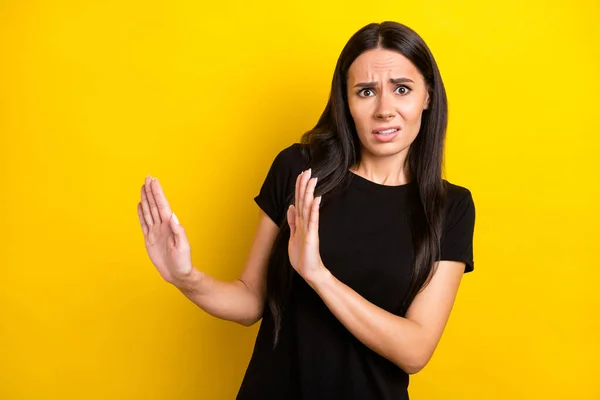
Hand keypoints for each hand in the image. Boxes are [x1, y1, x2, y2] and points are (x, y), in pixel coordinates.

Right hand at [137, 175, 192, 284]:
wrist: (178, 274)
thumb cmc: (183, 261)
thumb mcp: (182, 246)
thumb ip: (178, 231)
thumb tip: (172, 216)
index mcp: (170, 226)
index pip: (162, 205)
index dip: (157, 193)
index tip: (153, 181)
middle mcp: (162, 226)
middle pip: (154, 205)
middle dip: (150, 191)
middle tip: (147, 177)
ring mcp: (155, 232)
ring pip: (149, 211)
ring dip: (145, 199)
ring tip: (142, 187)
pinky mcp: (150, 239)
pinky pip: (144, 223)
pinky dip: (141, 213)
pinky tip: (140, 205)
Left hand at [287, 169, 326, 283]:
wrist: (310, 272)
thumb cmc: (302, 256)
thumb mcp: (293, 236)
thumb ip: (292, 222)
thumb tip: (291, 207)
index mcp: (300, 222)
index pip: (299, 201)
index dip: (299, 187)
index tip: (301, 174)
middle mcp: (305, 222)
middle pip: (304, 200)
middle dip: (304, 185)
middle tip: (308, 170)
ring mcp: (309, 228)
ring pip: (308, 207)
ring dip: (309, 193)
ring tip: (312, 179)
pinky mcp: (311, 236)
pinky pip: (313, 220)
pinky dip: (314, 209)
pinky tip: (316, 199)